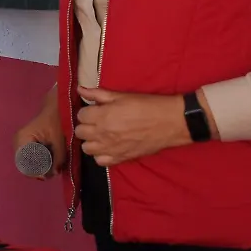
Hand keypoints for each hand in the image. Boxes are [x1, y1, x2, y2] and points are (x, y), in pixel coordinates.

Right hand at [13, 87, 65, 179]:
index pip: (23, 163)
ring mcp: (20, 142)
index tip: (48, 175)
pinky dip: (38, 161)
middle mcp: (17, 141)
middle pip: (24, 164)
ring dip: (38, 166)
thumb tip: (54, 173)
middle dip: (37, 170)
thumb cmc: (56, 120)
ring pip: (26, 162)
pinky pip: (28, 157)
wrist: (55, 108)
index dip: (35, 172)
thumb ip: (58, 158)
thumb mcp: (59, 140)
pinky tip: (48, 159)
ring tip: (51, 165)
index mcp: (22, 139)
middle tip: (51, 172)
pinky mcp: (24, 143)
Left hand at [74, 86, 191, 166]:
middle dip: (86, 125)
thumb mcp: (121, 96)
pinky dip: (101, 155)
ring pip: (86, 149)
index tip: (95, 110)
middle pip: (80, 132)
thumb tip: (80, 89)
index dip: (87, 111)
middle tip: (98, 121)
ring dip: (91, 141)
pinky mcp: (121, 158)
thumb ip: (98, 94)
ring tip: (101, 135)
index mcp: (102, 116)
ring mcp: (111, 148)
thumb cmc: (147, 105)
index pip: (80, 115)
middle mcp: (103, 134)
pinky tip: (108, 147)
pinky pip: (100, 161)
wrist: (170, 122)